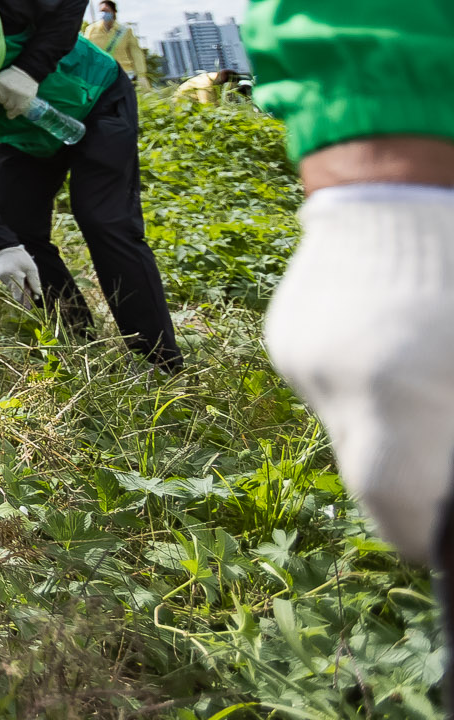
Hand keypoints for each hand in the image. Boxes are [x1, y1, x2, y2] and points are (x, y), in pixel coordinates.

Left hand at [0, 66, 42, 118]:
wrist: (28, 72)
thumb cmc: (11, 76)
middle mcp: (7, 90)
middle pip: (1, 102)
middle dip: (3, 100)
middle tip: (7, 96)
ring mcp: (16, 96)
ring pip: (8, 107)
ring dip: (9, 105)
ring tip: (13, 99)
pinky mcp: (24, 101)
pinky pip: (15, 112)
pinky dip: (13, 113)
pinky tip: (12, 111)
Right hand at [0, 245, 40, 307]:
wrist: (5, 248)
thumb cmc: (21, 258)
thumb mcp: (31, 268)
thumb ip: (34, 282)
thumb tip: (37, 295)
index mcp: (16, 276)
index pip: (19, 294)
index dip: (25, 302)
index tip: (29, 308)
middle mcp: (7, 279)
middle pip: (15, 294)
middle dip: (23, 298)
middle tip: (28, 304)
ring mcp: (2, 278)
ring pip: (12, 289)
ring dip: (19, 289)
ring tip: (24, 282)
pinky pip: (9, 284)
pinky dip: (14, 283)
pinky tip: (18, 277)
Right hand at [266, 183, 453, 559]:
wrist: (401, 185)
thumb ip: (450, 434)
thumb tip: (442, 496)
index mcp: (401, 397)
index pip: (396, 513)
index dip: (423, 536)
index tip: (440, 536)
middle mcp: (337, 385)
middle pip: (366, 478)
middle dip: (406, 482)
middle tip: (434, 456)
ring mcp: (302, 359)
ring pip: (345, 430)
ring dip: (384, 426)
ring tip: (419, 380)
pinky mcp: (285, 335)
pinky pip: (324, 385)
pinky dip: (359, 381)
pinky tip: (388, 346)